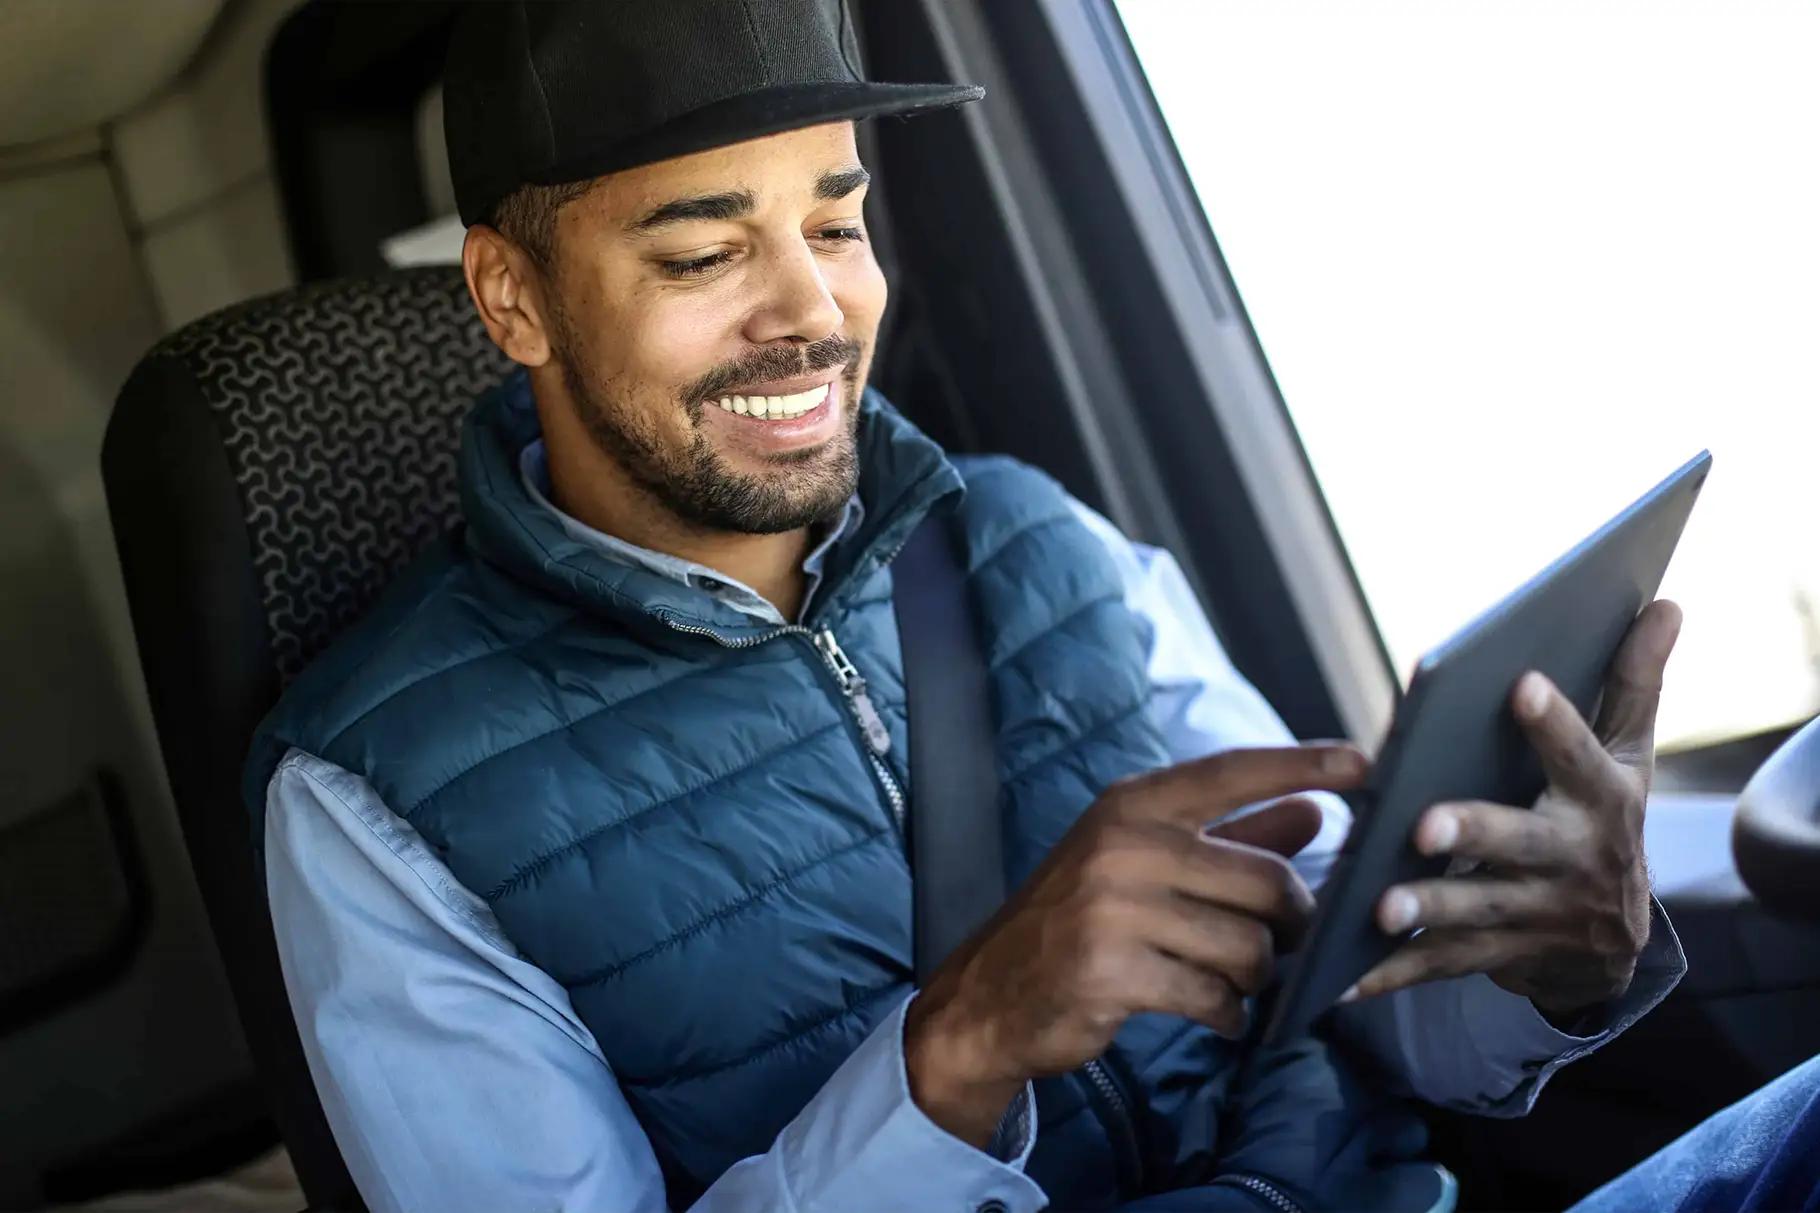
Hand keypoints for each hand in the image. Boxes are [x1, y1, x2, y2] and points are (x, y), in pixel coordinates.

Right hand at [904, 743, 1368, 1145]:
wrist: (991, 993)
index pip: (1231, 772)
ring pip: (1250, 947)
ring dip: (1256, 976)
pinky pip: (1216, 997)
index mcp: (1132, 806)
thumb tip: (1313, 813)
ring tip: (1231, 980)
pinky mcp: (1112, 973)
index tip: (1365, 762)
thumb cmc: (1079, 918)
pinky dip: (1229, 1014)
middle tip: (1282, 943)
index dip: (1302, 764)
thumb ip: (1232, 837)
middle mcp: (1122, 846)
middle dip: (1292, 922)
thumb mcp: (1143, 861)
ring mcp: (1114, 909)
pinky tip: (1212, 1011)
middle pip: (1266, 880)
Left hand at [1350, 599, 1682, 1017]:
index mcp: (1599, 800)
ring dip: (1428, 910)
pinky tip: (1342, 976)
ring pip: (1478, 911)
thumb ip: (1634, 683)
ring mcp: (1535, 916)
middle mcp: (1572, 862)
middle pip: (1521, 844)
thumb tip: (1665, 601)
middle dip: (1475, 833)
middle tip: (1424, 824)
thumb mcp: (1628, 756)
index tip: (1518, 683)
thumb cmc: (1602, 817)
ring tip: (1376, 906)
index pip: (1578, 754)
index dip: (1553, 723)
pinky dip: (1393, 974)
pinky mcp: (1497, 958)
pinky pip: (1441, 966)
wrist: (1611, 942)